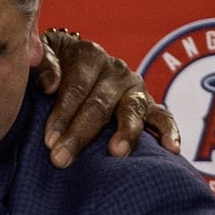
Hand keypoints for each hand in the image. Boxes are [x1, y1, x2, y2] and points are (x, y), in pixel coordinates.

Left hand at [36, 29, 181, 164]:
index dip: (62, 114)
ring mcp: (134, 88)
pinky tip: (171, 148)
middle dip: (80, 134)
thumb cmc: (53, 66)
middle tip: (62, 159)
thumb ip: (42, 64)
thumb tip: (49, 85)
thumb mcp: (44, 56)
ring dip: (124, 133)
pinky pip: (163, 117)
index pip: (76, 87)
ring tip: (116, 152)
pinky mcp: (149, 105)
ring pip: (131, 111)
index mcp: (88, 55)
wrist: (74, 63)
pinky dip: (170, 131)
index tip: (49, 141)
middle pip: (99, 104)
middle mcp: (115, 70)